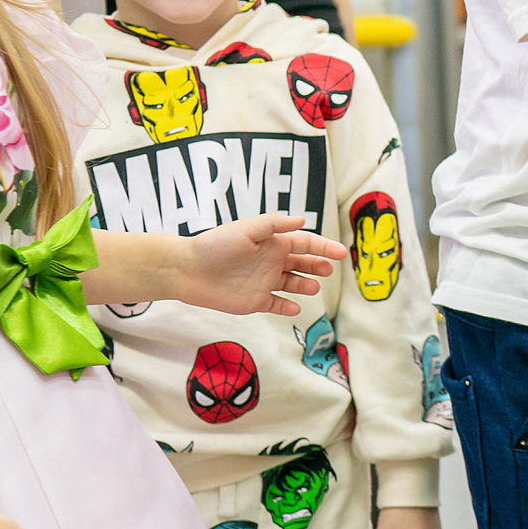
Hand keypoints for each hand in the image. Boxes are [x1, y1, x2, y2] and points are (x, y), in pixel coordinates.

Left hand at [167, 214, 346, 314]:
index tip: (341, 253)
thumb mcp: (245, 229)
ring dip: (306, 285)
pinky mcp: (255, 301)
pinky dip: (288, 307)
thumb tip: (301, 220)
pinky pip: (277, 305)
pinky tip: (295, 308)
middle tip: (328, 270)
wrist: (187, 270)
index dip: (324, 247)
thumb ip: (273, 225)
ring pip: (294, 284)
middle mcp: (272, 261)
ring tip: (311, 288)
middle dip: (319, 265)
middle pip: (304, 263)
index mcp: (273, 242)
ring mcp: (265, 282)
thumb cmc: (214, 245)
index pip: (305, 242)